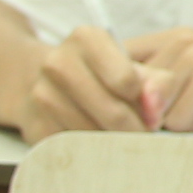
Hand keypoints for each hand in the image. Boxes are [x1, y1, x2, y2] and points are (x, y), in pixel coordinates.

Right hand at [20, 28, 155, 144]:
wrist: (48, 84)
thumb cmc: (105, 76)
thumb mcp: (137, 70)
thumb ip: (159, 84)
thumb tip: (154, 111)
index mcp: (87, 39)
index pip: (127, 80)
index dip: (147, 105)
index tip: (153, 117)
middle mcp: (58, 62)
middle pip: (112, 111)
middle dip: (135, 131)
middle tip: (145, 139)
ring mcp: (40, 93)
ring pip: (92, 134)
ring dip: (114, 144)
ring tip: (121, 139)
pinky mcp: (33, 124)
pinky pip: (73, 149)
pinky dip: (91, 153)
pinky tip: (97, 145)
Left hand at [129, 30, 192, 131]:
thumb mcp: (191, 89)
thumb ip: (152, 92)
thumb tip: (124, 110)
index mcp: (173, 38)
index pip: (114, 70)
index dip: (120, 102)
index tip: (148, 115)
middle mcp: (181, 39)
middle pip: (129, 98)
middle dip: (156, 115)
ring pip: (152, 112)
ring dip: (182, 121)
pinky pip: (177, 121)